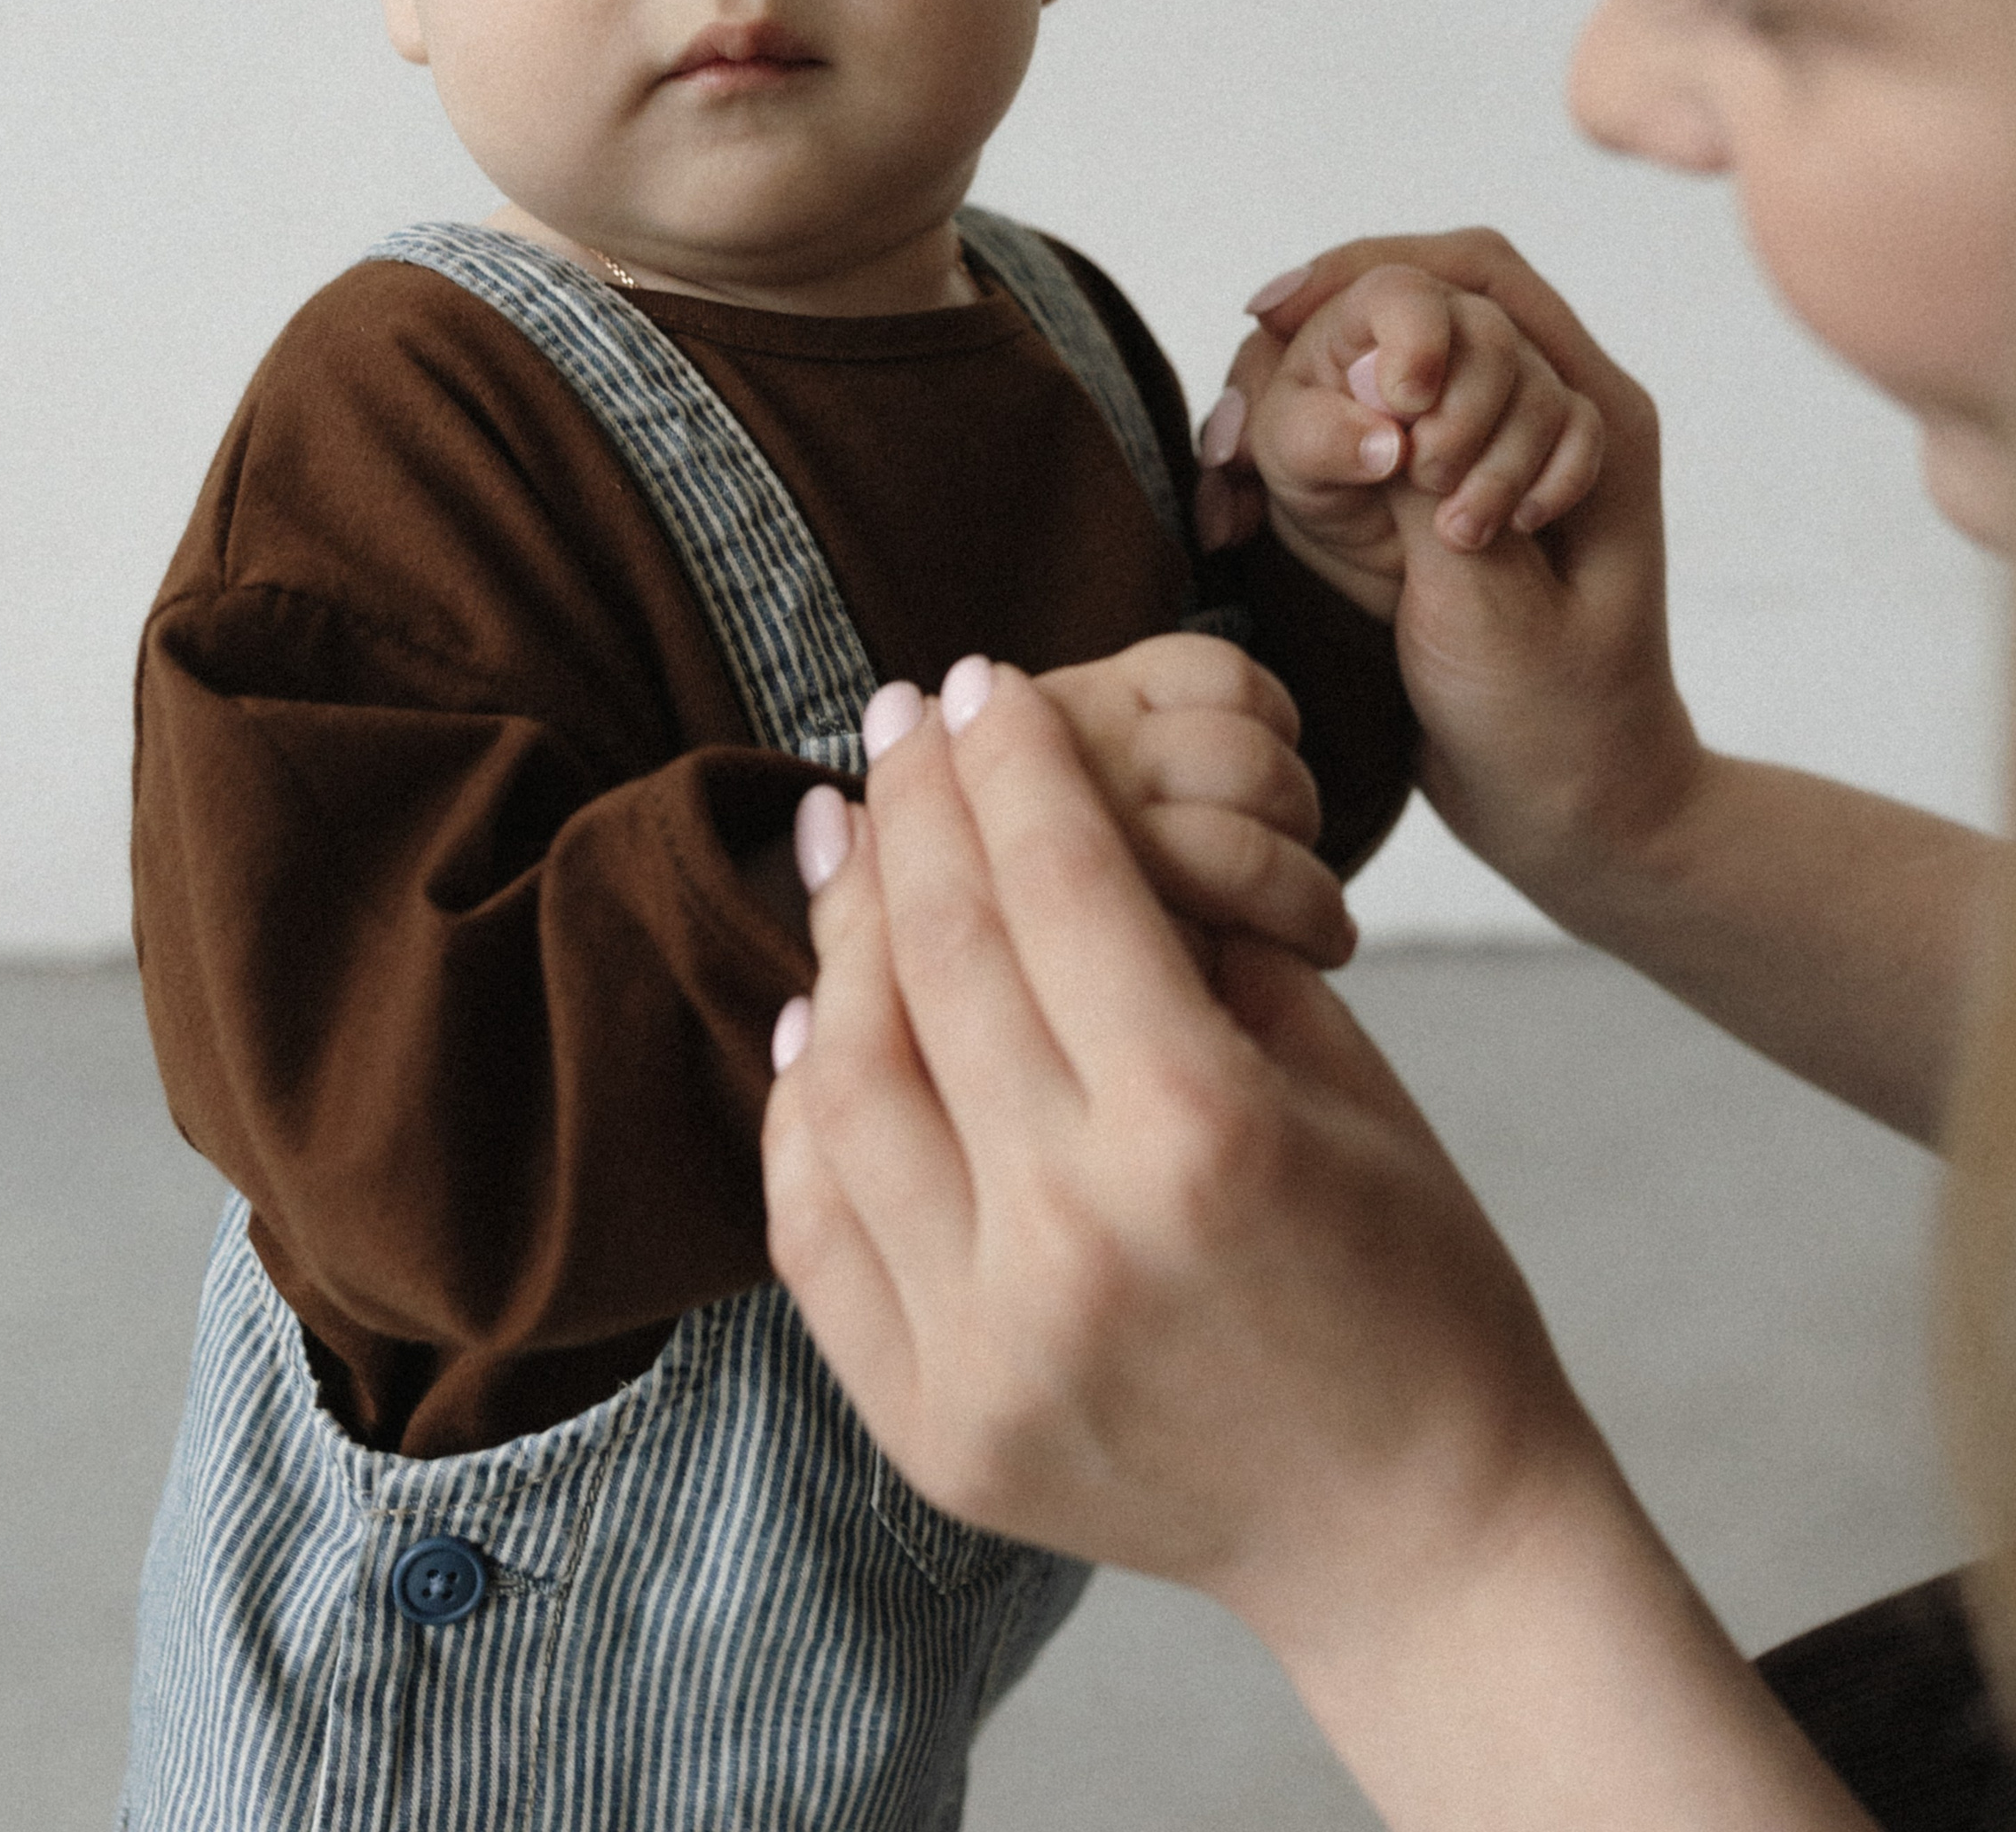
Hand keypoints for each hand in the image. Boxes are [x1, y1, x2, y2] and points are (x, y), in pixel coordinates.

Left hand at [765, 663, 1601, 1661]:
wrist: (1417, 1540)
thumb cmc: (1415, 1286)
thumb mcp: (1343, 1079)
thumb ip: (1196, 949)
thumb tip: (1059, 823)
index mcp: (1198, 1133)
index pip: (1057, 883)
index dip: (1007, 760)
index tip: (975, 679)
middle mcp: (1070, 1239)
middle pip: (937, 958)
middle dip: (913, 807)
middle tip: (895, 720)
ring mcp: (983, 1348)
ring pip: (844, 1080)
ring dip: (837, 937)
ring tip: (846, 840)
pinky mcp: (931, 1429)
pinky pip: (814, 1226)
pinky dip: (803, 1104)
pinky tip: (814, 1013)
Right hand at [1224, 232, 1703, 903]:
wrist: (1575, 817)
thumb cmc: (1557, 724)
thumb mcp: (1488, 607)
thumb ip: (1429, 489)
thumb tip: (1366, 379)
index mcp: (1598, 416)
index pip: (1479, 277)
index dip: (1374, 275)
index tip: (1284, 321)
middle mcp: (1547, 412)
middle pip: (1421, 302)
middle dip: (1323, 344)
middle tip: (1247, 430)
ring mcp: (1491, 456)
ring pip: (1378, 368)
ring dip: (1301, 404)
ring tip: (1232, 475)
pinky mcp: (1441, 501)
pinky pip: (1365, 434)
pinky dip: (1301, 452)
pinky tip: (1238, 503)